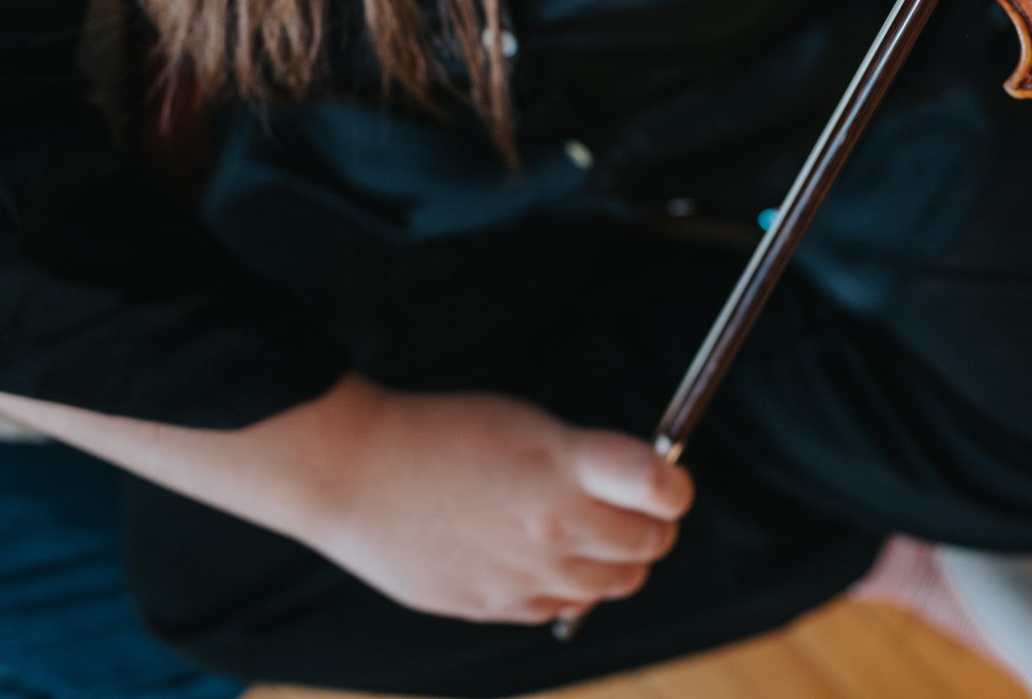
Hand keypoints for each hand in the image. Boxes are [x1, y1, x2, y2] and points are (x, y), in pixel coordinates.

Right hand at [294, 381, 693, 623]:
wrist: (356, 474)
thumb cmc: (440, 434)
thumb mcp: (527, 422)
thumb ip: (588, 459)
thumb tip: (640, 486)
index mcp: (564, 466)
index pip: (662, 487)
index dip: (675, 484)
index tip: (669, 480)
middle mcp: (554, 526)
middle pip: (650, 545)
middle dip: (655, 525)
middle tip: (640, 509)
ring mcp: (528, 574)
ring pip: (615, 585)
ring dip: (620, 561)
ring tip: (596, 534)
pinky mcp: (498, 607)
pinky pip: (564, 608)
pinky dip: (572, 588)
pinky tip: (548, 560)